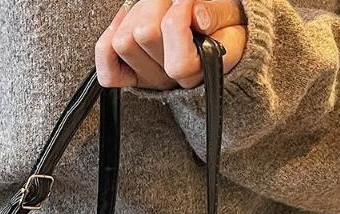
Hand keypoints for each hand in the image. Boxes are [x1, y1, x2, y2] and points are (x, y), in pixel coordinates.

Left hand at [95, 0, 246, 89]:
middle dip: (155, 5)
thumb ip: (218, 14)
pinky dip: (108, 43)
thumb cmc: (223, 27)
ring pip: (122, 42)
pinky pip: (108, 73)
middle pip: (143, 35)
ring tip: (154, 11)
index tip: (187, 1)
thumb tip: (196, 15)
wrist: (218, 42)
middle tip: (170, 2)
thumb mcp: (232, 17)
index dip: (177, 16)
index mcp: (201, 69)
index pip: (177, 57)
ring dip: (134, 17)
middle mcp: (172, 80)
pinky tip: (125, 24)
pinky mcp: (133, 77)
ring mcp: (150, 79)